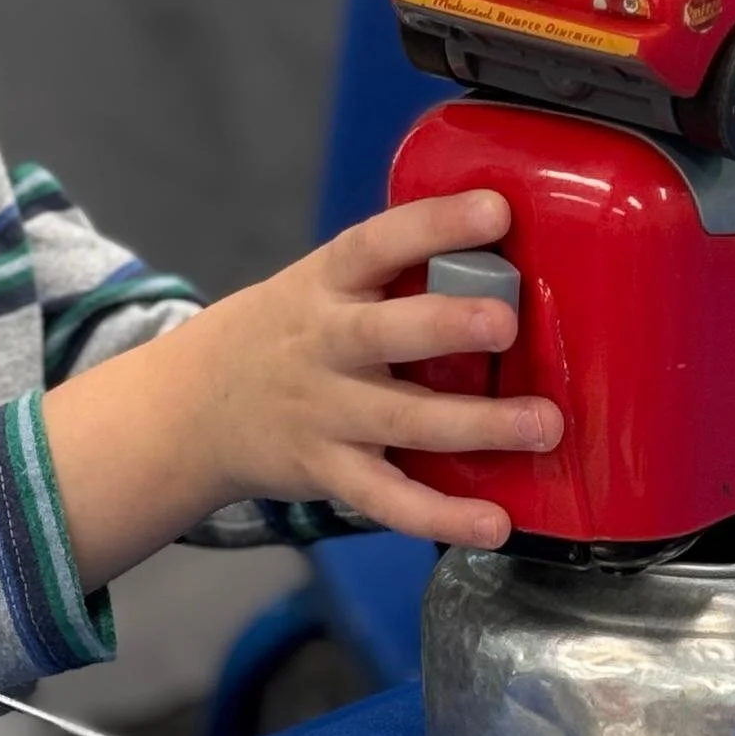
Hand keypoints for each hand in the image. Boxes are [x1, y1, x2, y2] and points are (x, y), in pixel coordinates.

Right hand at [43, 191, 561, 585]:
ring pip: (401, 420)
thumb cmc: (282, 336)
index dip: (434, 225)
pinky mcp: (327, 471)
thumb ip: (389, 275)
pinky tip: (496, 524)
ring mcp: (324, 413)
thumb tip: (500, 250)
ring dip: (477, 424)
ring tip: (544, 424)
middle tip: (508, 322)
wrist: (190, 409)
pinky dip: (442, 517)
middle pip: (383, 333)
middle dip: (446, 325)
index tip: (496, 211)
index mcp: (323, 285)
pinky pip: (388, 499)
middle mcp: (322, 345)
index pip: (376, 243)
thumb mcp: (315, 287)